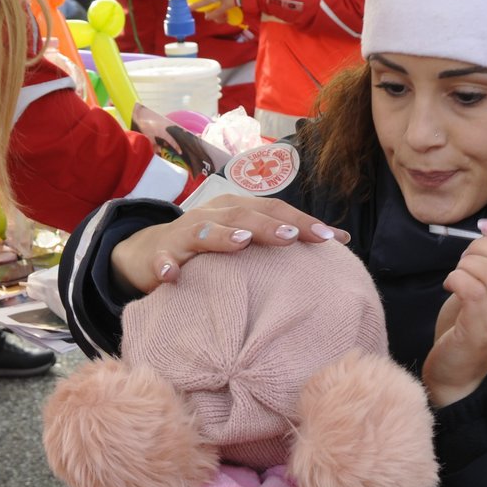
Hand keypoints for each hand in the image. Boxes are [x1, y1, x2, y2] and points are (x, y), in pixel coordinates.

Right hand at [108, 195, 350, 295]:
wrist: (150, 252)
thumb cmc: (211, 249)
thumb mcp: (244, 239)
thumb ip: (280, 241)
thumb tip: (337, 244)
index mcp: (238, 210)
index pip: (276, 210)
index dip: (304, 222)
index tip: (334, 239)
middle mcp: (213, 215)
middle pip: (244, 215)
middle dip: (270, 225)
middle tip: (295, 238)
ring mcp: (184, 233)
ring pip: (204, 230)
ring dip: (223, 235)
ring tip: (242, 242)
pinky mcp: (160, 255)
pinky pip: (162, 259)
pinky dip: (165, 265)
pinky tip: (171, 276)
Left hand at [422, 211, 486, 407]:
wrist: (456, 375)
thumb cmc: (469, 326)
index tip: (486, 232)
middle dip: (481, 245)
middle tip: (464, 259)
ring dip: (466, 263)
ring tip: (457, 275)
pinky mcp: (480, 330)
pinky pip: (473, 288)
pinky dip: (456, 278)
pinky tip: (450, 285)